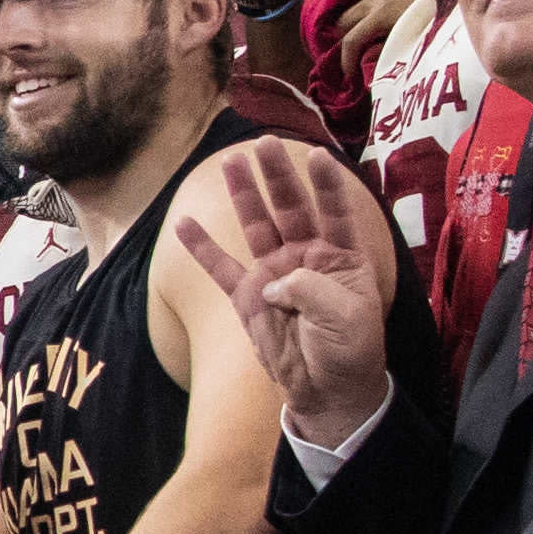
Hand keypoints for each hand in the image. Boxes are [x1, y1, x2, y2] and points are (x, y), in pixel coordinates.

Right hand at [168, 133, 393, 451]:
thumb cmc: (349, 350)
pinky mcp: (247, 296)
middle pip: (291, 207)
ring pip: (257, 226)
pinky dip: (202, 247)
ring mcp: (274, 274)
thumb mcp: (346, 316)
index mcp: (342, 257)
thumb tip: (270, 279)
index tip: (318, 156)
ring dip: (244, 194)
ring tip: (231, 162)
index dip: (327, 184)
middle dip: (277, 175)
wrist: (327, 389)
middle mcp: (307, 257)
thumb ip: (310, 288)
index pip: (334, 211)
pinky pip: (220, 267)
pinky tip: (183, 223)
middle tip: (264, 144)